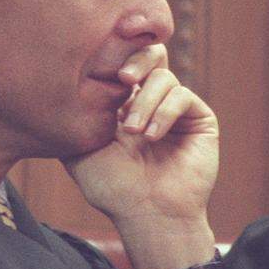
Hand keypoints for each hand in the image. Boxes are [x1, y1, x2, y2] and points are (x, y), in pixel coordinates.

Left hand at [63, 45, 218, 250]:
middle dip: (134, 59)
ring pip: (163, 77)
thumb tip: (70, 81)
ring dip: (145, 102)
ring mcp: (176, 109)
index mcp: (122, 104)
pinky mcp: (199, 119)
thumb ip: (74, 116)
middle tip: (122, 79)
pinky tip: (153, 136)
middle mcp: (151, 101)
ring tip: (134, 132)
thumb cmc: (112, 187)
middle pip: (149, 54)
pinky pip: (182, 95)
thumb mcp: (79, 149)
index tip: (100, 67)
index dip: (113, 57)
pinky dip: (165, 111)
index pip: (122, 63)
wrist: (147, 213)